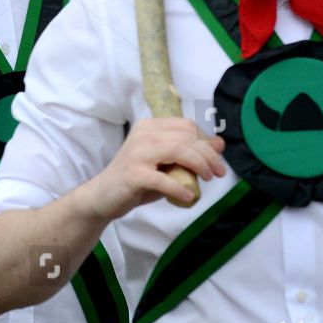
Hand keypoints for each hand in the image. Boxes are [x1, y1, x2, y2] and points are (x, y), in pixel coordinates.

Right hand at [78, 117, 224, 218]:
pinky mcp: (133, 174)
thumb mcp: (166, 164)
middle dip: (209, 155)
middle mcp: (143, 134)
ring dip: (199, 165)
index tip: (217, 158)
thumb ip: (189, 153)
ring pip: (179, 151)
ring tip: (208, 179)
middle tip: (219, 172)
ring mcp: (137, 153)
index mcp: (149, 127)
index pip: (186, 125)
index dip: (206, 140)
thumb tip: (220, 143)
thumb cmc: (136, 180)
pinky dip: (180, 188)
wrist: (102, 196)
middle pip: (186, 137)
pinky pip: (163, 179)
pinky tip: (189, 196)